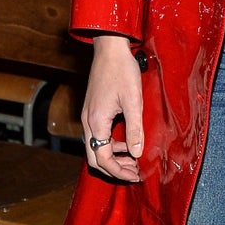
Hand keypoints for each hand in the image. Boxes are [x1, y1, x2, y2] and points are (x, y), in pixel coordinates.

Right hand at [81, 35, 143, 182]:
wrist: (109, 49)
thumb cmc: (121, 71)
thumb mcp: (133, 101)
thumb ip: (135, 129)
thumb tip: (137, 152)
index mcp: (96, 122)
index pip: (103, 159)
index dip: (118, 171)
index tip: (136, 176)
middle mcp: (88, 122)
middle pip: (94, 158)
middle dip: (114, 169)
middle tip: (134, 172)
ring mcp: (88, 117)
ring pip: (95, 148)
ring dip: (113, 157)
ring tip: (133, 160)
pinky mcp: (92, 112)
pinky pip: (98, 137)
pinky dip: (111, 145)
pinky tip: (127, 143)